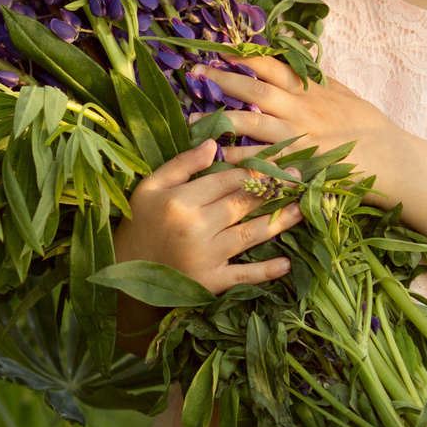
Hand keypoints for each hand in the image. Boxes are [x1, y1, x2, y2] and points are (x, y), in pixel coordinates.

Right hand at [112, 139, 303, 297]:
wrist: (124, 270)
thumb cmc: (140, 222)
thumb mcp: (151, 186)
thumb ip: (182, 163)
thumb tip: (214, 143)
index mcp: (181, 201)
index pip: (227, 180)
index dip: (254, 169)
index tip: (276, 162)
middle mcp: (196, 228)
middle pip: (243, 203)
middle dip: (274, 189)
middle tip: (298, 179)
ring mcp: (205, 257)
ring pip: (250, 234)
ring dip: (280, 222)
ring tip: (302, 209)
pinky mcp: (209, 283)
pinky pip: (243, 275)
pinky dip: (266, 271)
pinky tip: (287, 264)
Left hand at [193, 56, 410, 203]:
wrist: (396, 162)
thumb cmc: (373, 129)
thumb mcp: (348, 96)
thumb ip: (321, 82)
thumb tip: (301, 63)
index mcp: (313, 91)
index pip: (273, 67)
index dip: (244, 57)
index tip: (220, 50)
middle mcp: (302, 111)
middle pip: (254, 90)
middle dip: (222, 80)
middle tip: (195, 73)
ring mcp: (300, 139)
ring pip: (252, 125)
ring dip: (220, 120)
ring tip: (193, 120)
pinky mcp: (301, 167)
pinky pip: (263, 162)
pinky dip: (239, 160)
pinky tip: (219, 160)